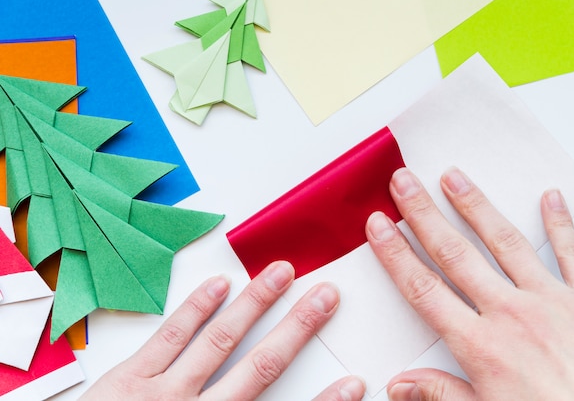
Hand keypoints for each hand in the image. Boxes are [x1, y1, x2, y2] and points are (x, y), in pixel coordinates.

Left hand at [80, 261, 364, 400]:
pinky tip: (219, 285)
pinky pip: (170, 338)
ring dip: (254, 304)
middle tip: (325, 296)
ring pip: (219, 341)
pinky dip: (196, 308)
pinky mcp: (129, 379)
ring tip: (280, 273)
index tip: (354, 384)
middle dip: (297, 328)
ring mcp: (163, 394)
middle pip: (261, 366)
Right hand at [366, 167, 573, 400]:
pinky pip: (573, 253)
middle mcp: (511, 314)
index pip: (424, 289)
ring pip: (505, 242)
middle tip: (405, 182)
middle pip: (456, 254)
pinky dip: (560, 223)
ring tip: (454, 178)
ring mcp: (552, 301)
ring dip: (475, 206)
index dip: (396, 254)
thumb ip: (440, 395)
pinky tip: (549, 198)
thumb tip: (398, 385)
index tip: (379, 227)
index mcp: (481, 346)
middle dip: (424, 214)